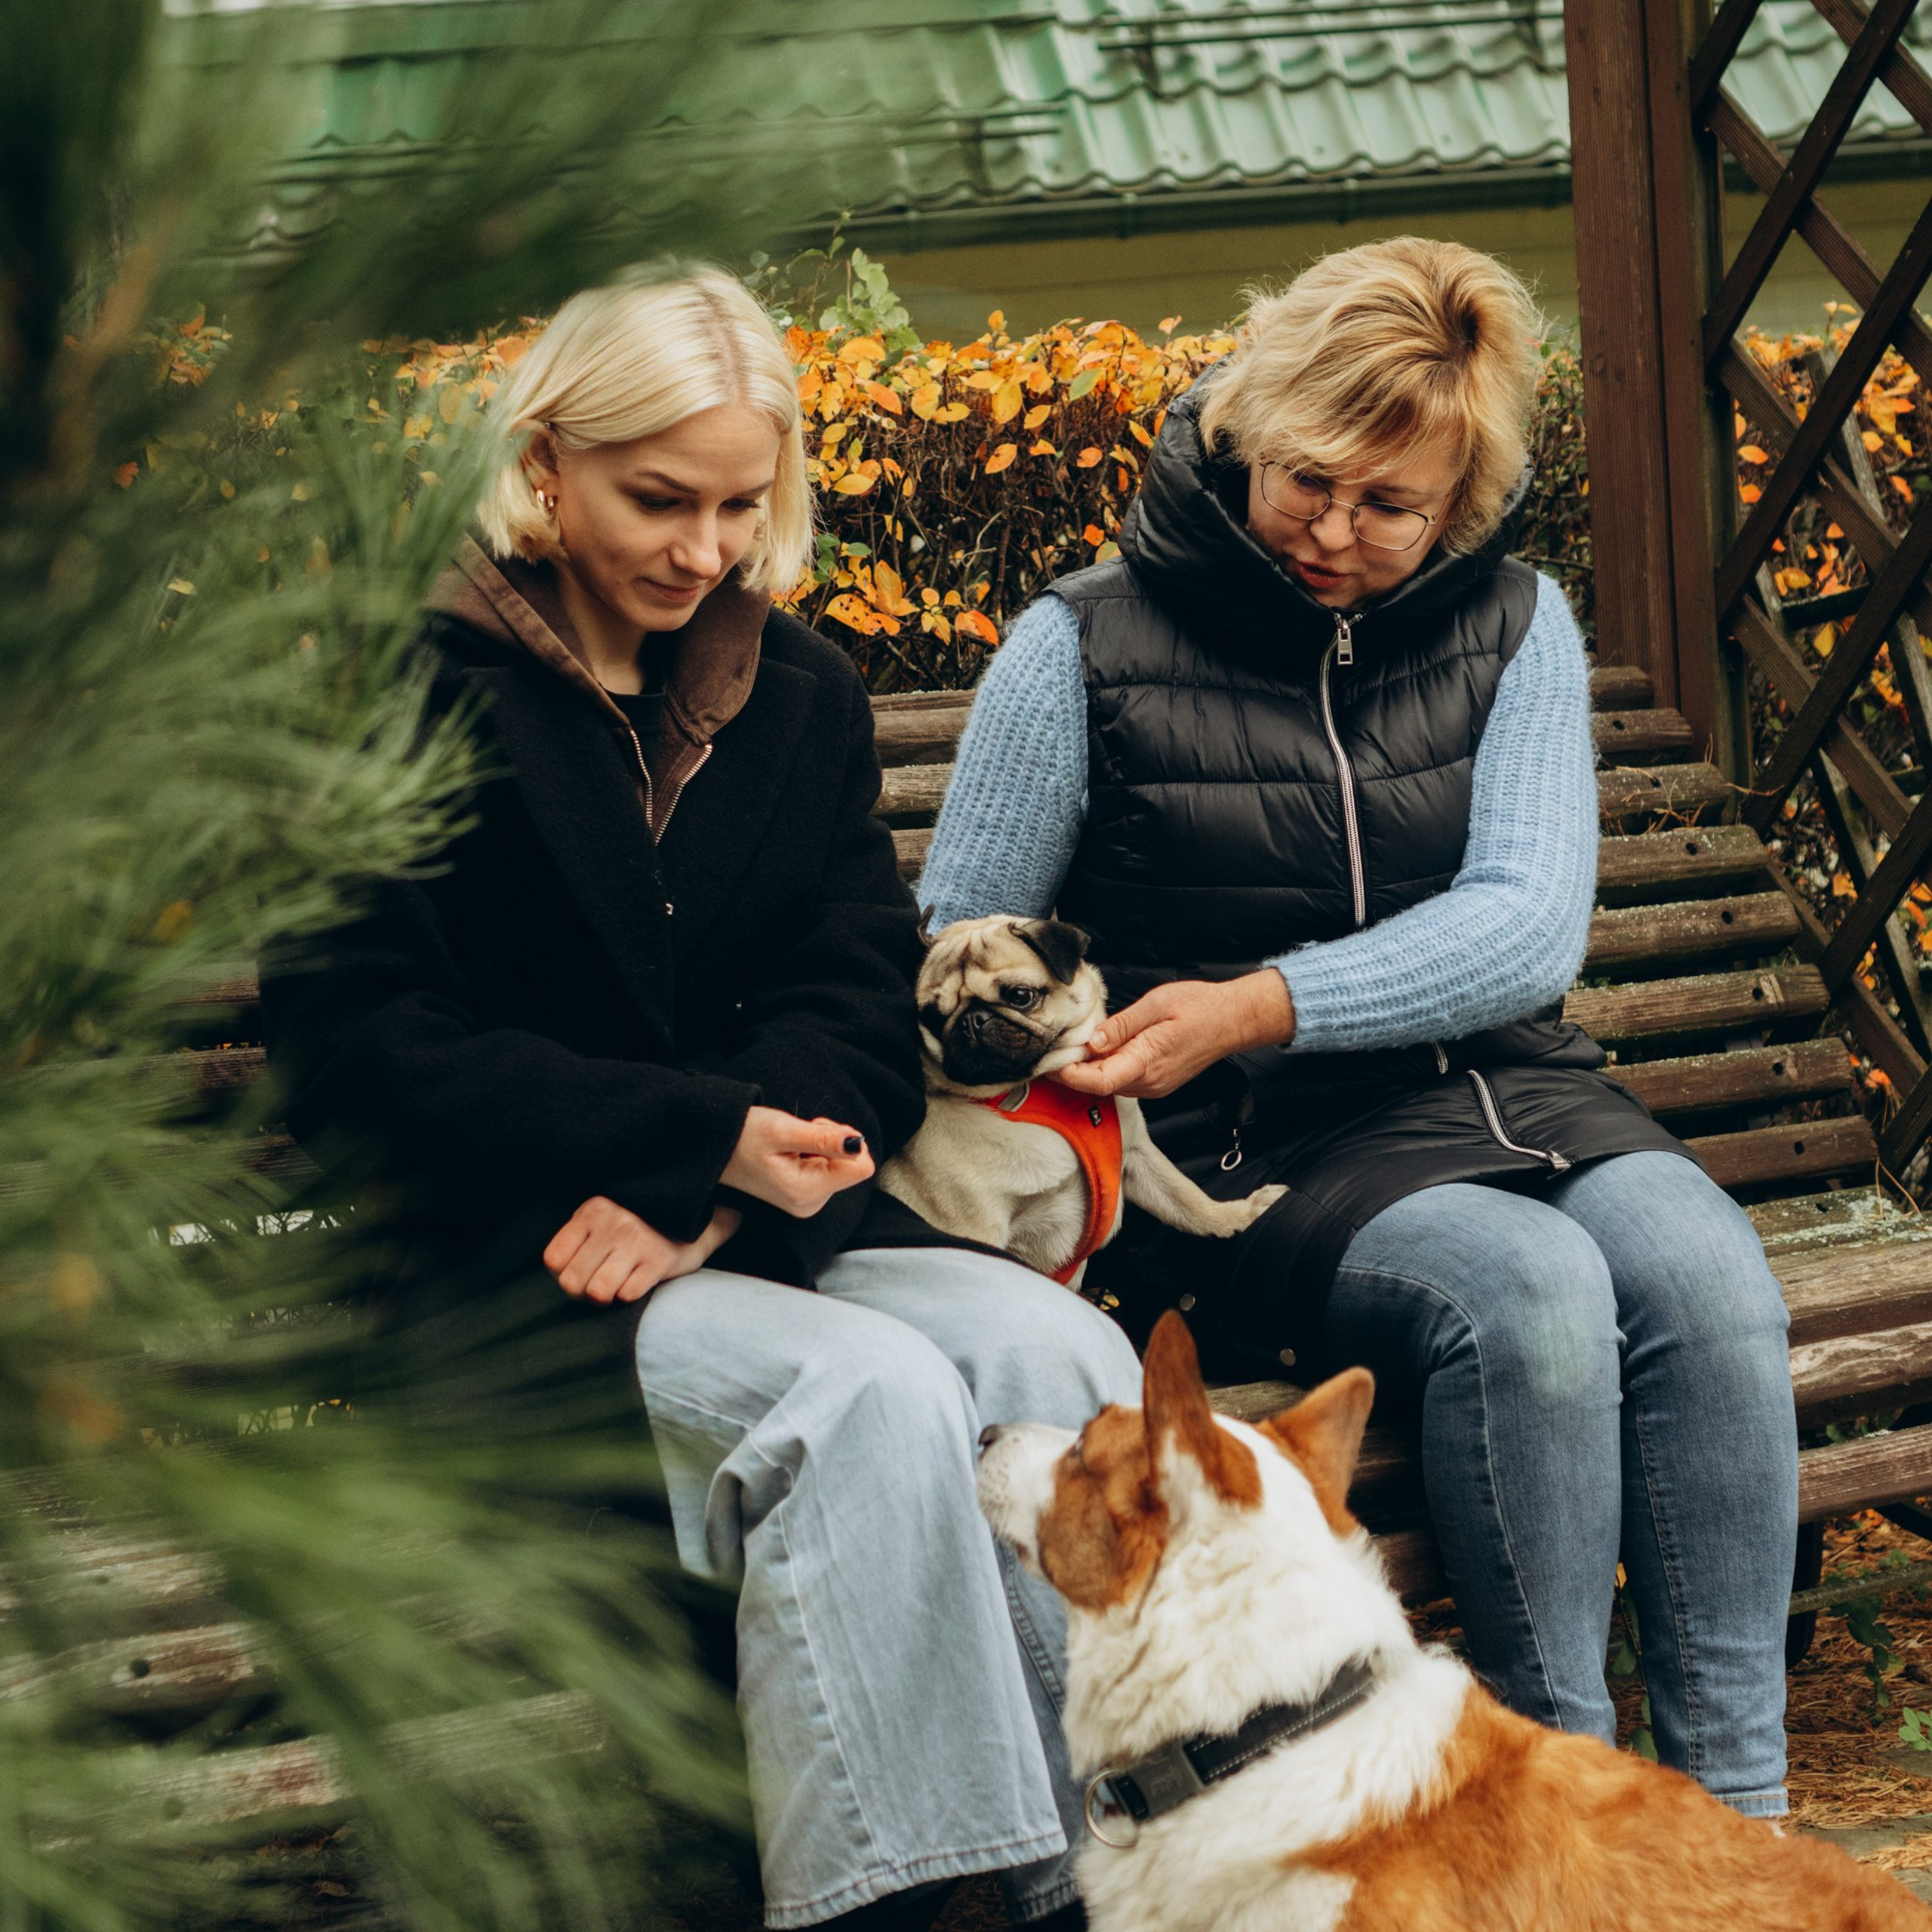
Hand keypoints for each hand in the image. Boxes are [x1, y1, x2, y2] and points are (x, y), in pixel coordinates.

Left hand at [544, 1199, 742, 1303]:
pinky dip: (630, 1294)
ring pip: (597, 1292)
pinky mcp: (660, 1260)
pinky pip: (628, 1295)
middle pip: (571, 1282)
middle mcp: (613, 1224)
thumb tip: (558, 1273)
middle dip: (582, 1291)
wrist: (694, 1218)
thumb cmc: (637, 1225)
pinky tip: (638, 1279)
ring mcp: (637, 1242)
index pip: (553, 1259)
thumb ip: (578, 1238)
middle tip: (596, 1283)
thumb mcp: (603, 1218)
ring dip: (605, 1296)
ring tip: (615, 1285)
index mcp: (592, 1212)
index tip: (578, 1269)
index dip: (561, 1273)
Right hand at [721, 1105, 874, 1217]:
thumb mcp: (784, 1130)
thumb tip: (858, 1145)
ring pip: (840, 1166)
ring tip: (788, 1144)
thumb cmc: (744, 1135)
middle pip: (851, 1165)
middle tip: (797, 1137)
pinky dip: (813, 1154)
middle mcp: (810, 1204)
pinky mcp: (802, 1196)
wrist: (714, 1148)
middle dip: (831, 1143)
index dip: (846, 1141)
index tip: (817, 1132)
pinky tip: (788, 1152)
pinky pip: (827, 1170)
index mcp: (807, 1191)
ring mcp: (806, 1202)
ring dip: (820, 1147)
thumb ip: (824, 1139)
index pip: (861, 1167)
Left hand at [1054, 971, 1294, 1100]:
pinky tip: (1100, 1050)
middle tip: (1053, 1048)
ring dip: (1089, 1070)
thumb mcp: (1155, 1004)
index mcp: (1146, 1061)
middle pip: (1098, 1086)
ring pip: (1109, 1085)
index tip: (1050, 1060)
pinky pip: (1123, 1081)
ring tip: (1073, 1045)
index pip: (1097, 1081)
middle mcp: (1149, 1082)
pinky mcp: (1157, 1083)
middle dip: (1072, 1070)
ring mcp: (1154, 1086)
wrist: (1234, 1020)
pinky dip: (1106, 1069)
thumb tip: (1091, 1041)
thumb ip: (1121, 1025)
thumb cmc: (1200, 1007)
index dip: (1068, 1074)